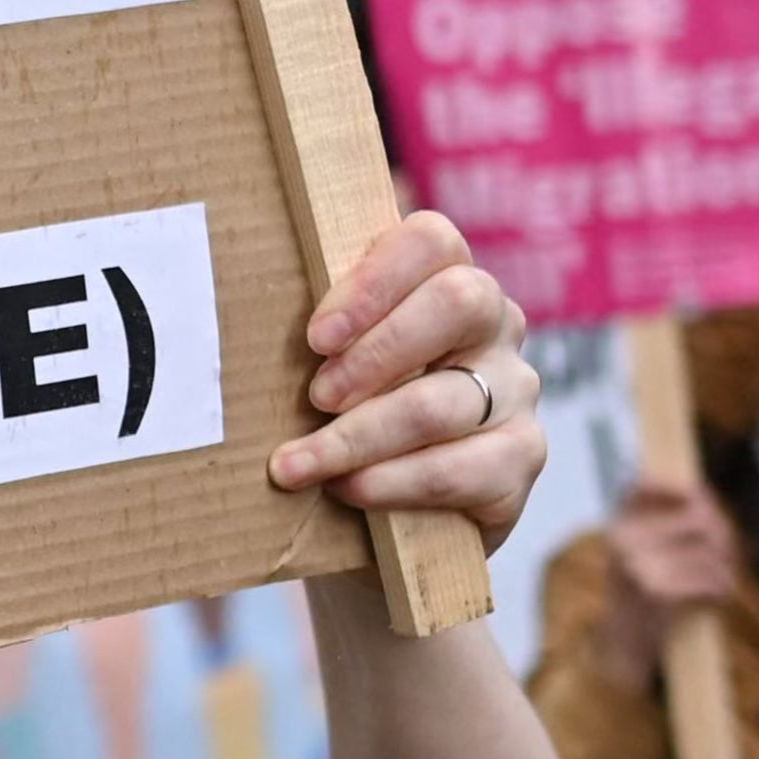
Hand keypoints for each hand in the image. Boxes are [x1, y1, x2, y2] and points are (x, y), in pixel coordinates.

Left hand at [268, 211, 544, 548]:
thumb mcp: (332, 362)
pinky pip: (460, 469)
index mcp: (446, 278)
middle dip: (374, 354)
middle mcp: (495, 324)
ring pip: (441, 403)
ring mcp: (517, 389)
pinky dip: (392, 484)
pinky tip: (348, 491)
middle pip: (456, 303)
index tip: (316, 337)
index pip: (431, 240)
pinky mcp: (521, 458)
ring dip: (358, 437)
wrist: (392, 517)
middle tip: (316, 396)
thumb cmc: (347, 415)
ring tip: (297, 464)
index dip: (373, 282)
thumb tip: (237, 314)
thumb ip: (320, 334)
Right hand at [594, 481, 738, 691]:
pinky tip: (714, 599)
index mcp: (618, 525)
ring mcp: (640, 565)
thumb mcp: (638, 549)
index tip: (702, 500)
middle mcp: (624, 540)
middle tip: (726, 554)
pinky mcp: (658, 593)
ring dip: (725, 568)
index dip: (684, 489)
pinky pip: (712, 579)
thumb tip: (703, 493)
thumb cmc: (641, 591)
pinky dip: (722, 590)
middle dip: (723, 535)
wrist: (622, 644)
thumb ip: (664, 520)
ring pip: (712, 551)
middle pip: (699, 517)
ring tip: (719, 580)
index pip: (650, 486)